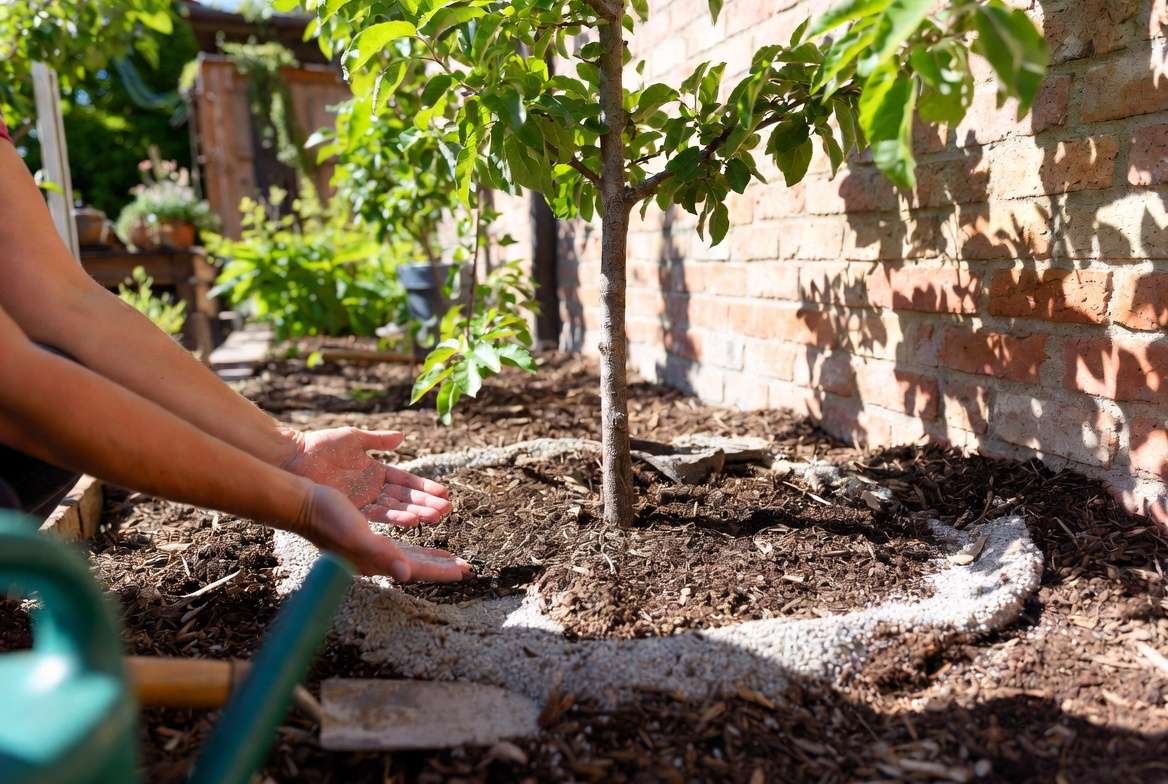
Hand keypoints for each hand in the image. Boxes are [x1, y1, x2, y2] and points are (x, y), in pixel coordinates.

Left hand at [281, 427, 450, 526]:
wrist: (292, 459)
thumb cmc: (320, 445)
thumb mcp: (353, 438)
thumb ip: (378, 440)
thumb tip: (402, 436)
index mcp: (375, 472)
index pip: (405, 482)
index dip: (424, 488)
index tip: (444, 494)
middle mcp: (372, 489)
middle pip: (404, 498)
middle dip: (426, 504)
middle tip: (448, 510)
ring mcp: (363, 501)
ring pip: (395, 508)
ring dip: (416, 512)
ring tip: (436, 516)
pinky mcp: (351, 510)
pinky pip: (377, 515)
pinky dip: (395, 517)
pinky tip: (412, 521)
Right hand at [297, 483, 470, 581]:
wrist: (303, 505)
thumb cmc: (328, 519)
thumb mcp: (357, 535)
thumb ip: (382, 555)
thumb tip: (406, 574)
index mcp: (376, 561)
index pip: (416, 569)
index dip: (442, 571)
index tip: (466, 571)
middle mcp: (374, 559)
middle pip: (416, 565)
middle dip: (441, 566)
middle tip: (466, 568)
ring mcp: (369, 549)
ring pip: (408, 554)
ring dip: (430, 555)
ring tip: (449, 557)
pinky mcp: (365, 536)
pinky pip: (397, 543)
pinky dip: (413, 543)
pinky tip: (419, 542)